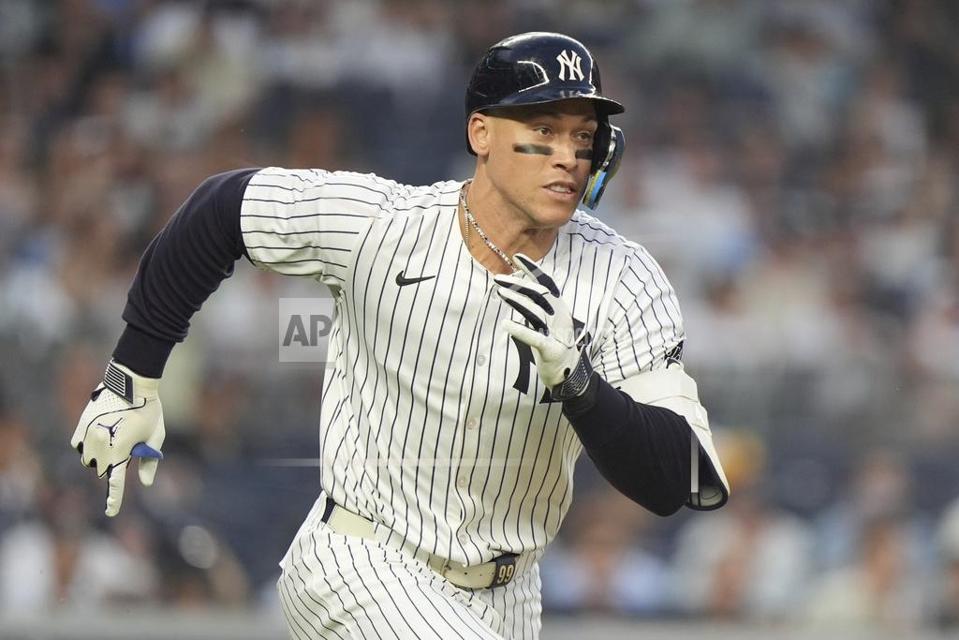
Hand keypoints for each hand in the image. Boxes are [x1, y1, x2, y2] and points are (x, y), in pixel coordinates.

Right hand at [71, 361, 164, 516]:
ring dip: (99, 457)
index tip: (111, 512)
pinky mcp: (81, 425)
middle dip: (112, 467)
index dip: (114, 499)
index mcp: (120, 450)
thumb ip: (149, 461)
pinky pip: (80, 445)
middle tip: (127, 449)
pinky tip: (100, 436)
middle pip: (102, 470)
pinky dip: (88, 446)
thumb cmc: (149, 410)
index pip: (115, 482)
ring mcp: (88, 435)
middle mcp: (100, 446)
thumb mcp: (156, 436)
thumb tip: (146, 482)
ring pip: (89, 459)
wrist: (131, 382)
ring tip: (114, 440)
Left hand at [494, 253, 592, 398]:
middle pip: (538, 294)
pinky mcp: (551, 349)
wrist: (568, 372)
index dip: (532, 269)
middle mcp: (559, 316)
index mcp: (559, 307)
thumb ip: (535, 305)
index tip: (517, 257)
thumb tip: (517, 288)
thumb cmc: (554, 343)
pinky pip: (534, 337)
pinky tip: (505, 324)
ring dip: (516, 301)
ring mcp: (556, 332)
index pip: (546, 282)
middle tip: (498, 279)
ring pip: (535, 311)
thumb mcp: (547, 320)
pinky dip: (520, 330)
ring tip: (500, 294)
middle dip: (518, 284)